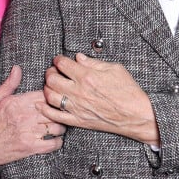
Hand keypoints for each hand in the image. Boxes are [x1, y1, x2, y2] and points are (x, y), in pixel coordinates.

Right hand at [0, 66, 64, 173]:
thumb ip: (10, 84)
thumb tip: (17, 68)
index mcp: (17, 102)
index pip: (45, 94)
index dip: (52, 96)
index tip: (53, 99)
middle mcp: (24, 116)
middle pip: (53, 110)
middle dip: (58, 111)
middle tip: (59, 113)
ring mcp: (28, 132)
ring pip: (57, 126)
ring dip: (59, 126)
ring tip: (57, 126)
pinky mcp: (30, 147)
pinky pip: (53, 144)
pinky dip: (57, 141)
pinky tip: (54, 138)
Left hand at [39, 53, 159, 144]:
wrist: (136, 115)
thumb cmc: (129, 91)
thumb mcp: (115, 69)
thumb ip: (94, 62)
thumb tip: (79, 58)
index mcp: (87, 76)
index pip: (63, 64)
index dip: (58, 59)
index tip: (59, 60)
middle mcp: (79, 91)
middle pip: (52, 79)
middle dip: (50, 72)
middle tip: (53, 71)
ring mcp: (77, 107)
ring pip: (50, 96)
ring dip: (47, 88)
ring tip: (51, 85)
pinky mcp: (78, 121)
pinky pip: (56, 116)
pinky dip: (45, 110)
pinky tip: (42, 104)